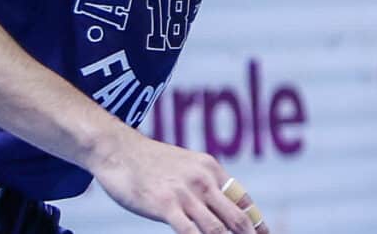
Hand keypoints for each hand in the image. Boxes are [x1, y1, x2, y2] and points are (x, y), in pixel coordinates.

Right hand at [88, 133, 261, 233]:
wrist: (119, 150)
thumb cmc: (150, 163)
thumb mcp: (186, 166)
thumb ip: (203, 183)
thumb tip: (217, 204)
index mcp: (212, 170)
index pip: (243, 200)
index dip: (256, 222)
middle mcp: (204, 180)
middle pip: (236, 217)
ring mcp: (186, 194)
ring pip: (216, 228)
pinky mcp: (165, 205)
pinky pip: (189, 232)